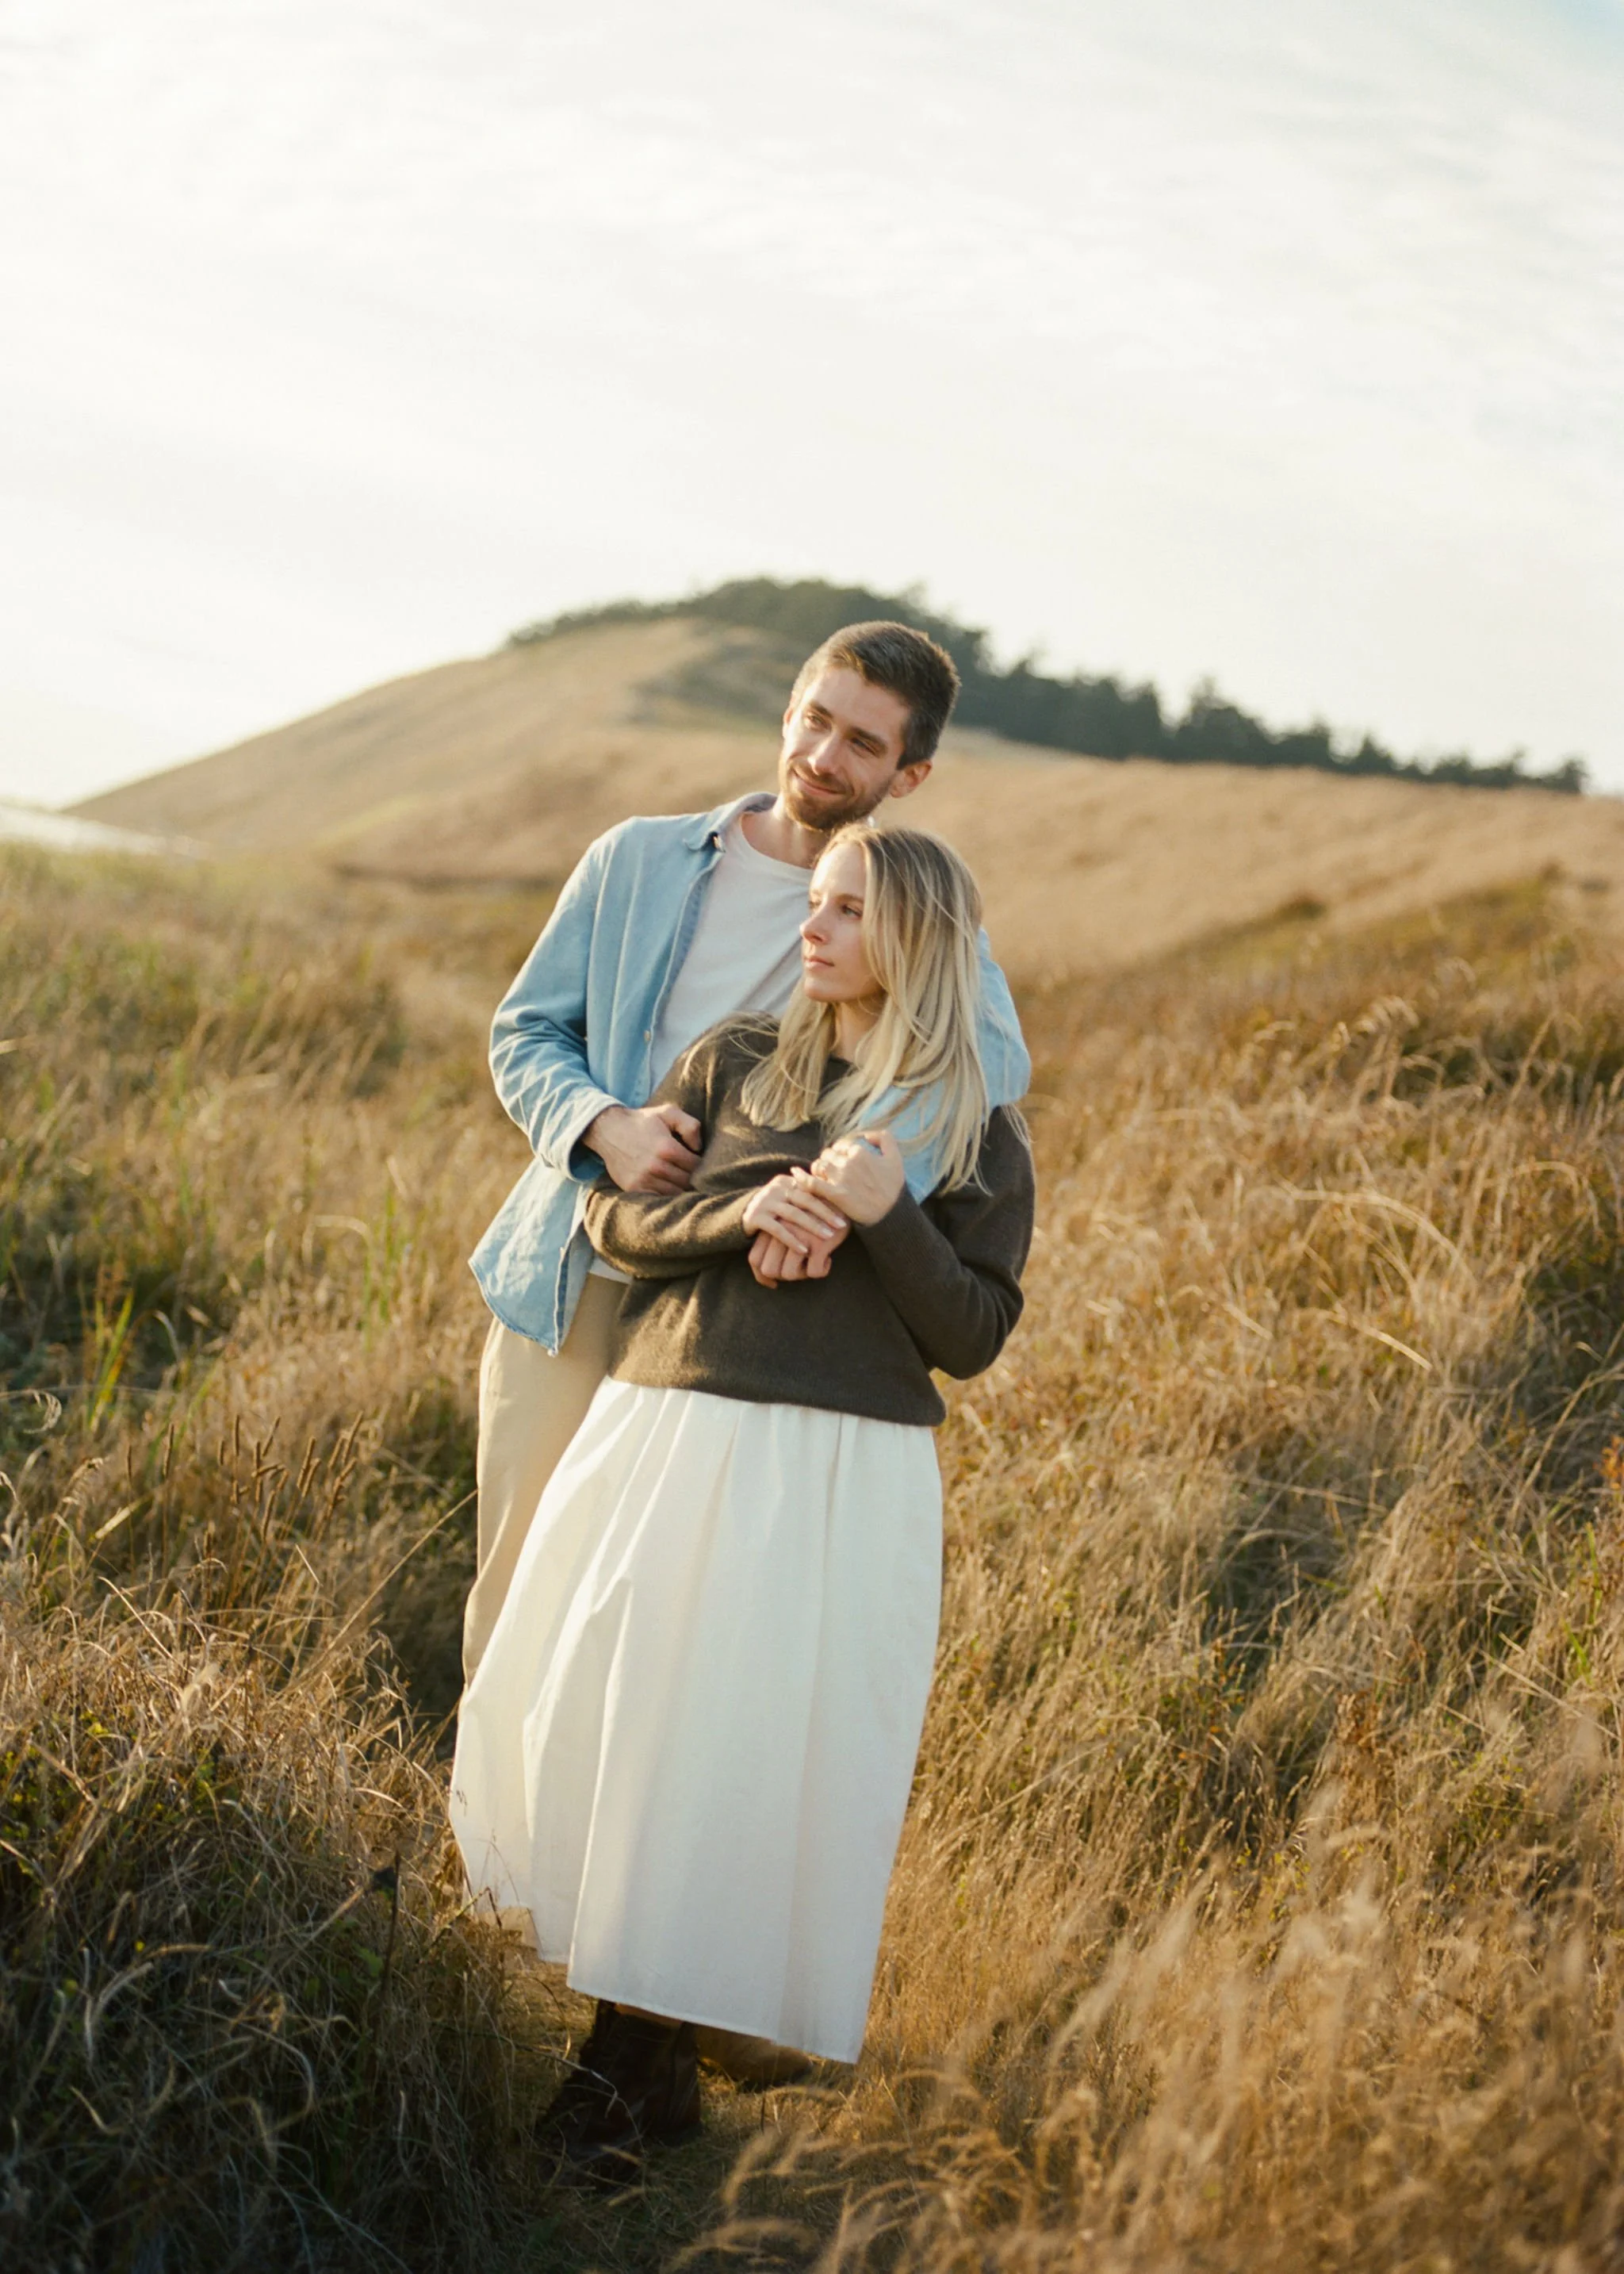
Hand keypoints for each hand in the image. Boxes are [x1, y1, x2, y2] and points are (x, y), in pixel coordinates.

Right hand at [585, 1101, 701, 1193]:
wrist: (608, 1130)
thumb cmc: (642, 1121)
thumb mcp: (668, 1112)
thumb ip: (690, 1125)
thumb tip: (699, 1148)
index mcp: (667, 1148)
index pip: (696, 1166)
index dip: (701, 1165)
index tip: (699, 1162)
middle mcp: (655, 1166)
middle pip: (687, 1182)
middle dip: (693, 1177)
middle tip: (693, 1173)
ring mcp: (643, 1179)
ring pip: (674, 1193)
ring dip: (681, 1188)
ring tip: (681, 1180)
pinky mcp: (633, 1188)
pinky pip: (657, 1198)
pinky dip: (665, 1195)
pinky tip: (667, 1187)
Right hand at [741, 1172, 848, 1263]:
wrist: (741, 1213)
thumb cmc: (773, 1207)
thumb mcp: (787, 1196)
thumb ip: (805, 1193)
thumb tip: (835, 1194)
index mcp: (787, 1181)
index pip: (812, 1190)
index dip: (829, 1201)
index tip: (845, 1213)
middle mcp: (776, 1189)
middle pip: (806, 1200)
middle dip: (825, 1213)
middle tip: (841, 1225)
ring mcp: (765, 1202)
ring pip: (794, 1214)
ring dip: (813, 1226)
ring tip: (828, 1237)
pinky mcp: (756, 1217)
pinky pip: (777, 1230)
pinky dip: (792, 1240)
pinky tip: (804, 1250)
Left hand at [748, 1201, 850, 1286]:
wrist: (841, 1199)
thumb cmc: (814, 1216)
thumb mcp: (790, 1224)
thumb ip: (775, 1243)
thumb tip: (767, 1275)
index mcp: (772, 1226)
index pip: (754, 1259)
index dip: (761, 1276)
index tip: (773, 1283)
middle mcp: (781, 1231)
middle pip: (769, 1270)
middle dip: (783, 1276)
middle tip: (799, 1270)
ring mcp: (798, 1236)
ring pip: (789, 1274)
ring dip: (802, 1275)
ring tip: (813, 1263)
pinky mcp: (818, 1242)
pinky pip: (813, 1272)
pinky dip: (822, 1270)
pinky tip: (827, 1259)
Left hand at [804, 1130, 904, 1224]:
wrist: (890, 1213)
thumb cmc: (893, 1186)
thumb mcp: (895, 1157)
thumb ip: (884, 1138)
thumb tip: (866, 1135)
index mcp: (860, 1152)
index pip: (841, 1145)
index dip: (840, 1152)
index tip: (842, 1160)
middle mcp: (848, 1163)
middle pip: (829, 1155)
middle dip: (829, 1160)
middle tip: (833, 1169)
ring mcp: (840, 1179)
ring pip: (820, 1165)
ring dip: (818, 1168)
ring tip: (821, 1174)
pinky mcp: (834, 1194)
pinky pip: (812, 1183)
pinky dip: (802, 1178)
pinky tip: (795, 1173)